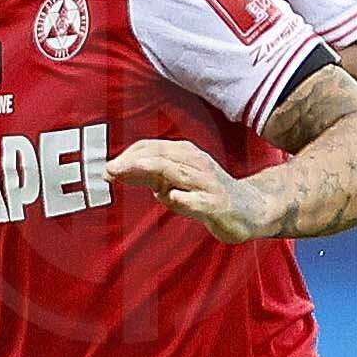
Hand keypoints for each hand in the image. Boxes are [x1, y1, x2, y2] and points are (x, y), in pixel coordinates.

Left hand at [109, 137, 266, 240]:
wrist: (250, 209)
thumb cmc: (205, 193)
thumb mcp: (172, 182)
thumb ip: (146, 177)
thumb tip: (113, 172)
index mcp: (185, 155)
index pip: (152, 147)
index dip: (127, 156)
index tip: (107, 168)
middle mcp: (196, 164)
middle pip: (161, 156)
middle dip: (133, 161)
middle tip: (108, 170)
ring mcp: (208, 184)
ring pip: (179, 172)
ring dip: (151, 170)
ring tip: (126, 173)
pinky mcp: (218, 205)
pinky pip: (200, 200)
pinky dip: (186, 198)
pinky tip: (172, 197)